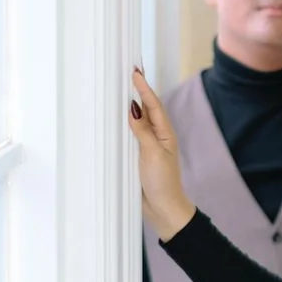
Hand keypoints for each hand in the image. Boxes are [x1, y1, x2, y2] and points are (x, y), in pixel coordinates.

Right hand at [127, 68, 195, 239]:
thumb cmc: (162, 182)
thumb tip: (133, 109)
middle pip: (146, 109)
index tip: (135, 72)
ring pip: (138, 121)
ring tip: (121, 89)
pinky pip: (131, 135)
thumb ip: (143, 131)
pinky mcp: (139, 156)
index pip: (153, 105)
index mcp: (165, 133)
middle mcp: (157, 136)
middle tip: (129, 72)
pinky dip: (124, 124)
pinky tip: (116, 120)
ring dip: (131, 105)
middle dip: (138, 91)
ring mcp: (148, 146)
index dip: (144, 88)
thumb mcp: (152, 154)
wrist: (164, 208)